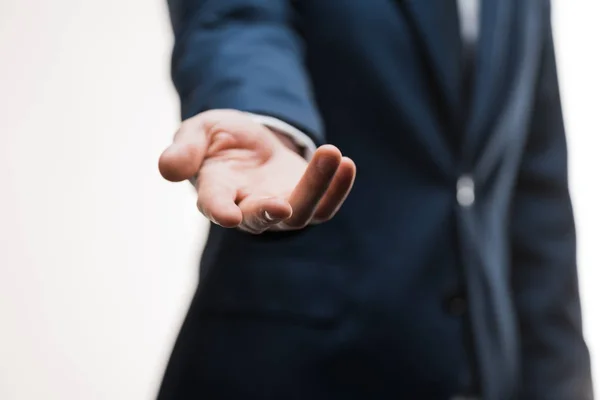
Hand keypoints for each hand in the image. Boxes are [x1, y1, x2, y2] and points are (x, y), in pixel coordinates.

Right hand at [158, 110, 355, 233]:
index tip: (228, 216)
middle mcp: (247, 208)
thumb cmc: (219, 139)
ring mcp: (280, 208)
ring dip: (316, 187)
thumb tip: (167, 170)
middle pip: (261, 218)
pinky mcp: (306, 201)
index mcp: (216, 191)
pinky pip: (325, 205)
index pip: (215, 204)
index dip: (220, 211)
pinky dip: (338, 188)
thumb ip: (185, 149)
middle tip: (282, 203)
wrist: (252, 142)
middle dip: (271, 212)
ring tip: (331, 152)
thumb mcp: (198, 132)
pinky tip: (346, 163)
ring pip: (300, 212)